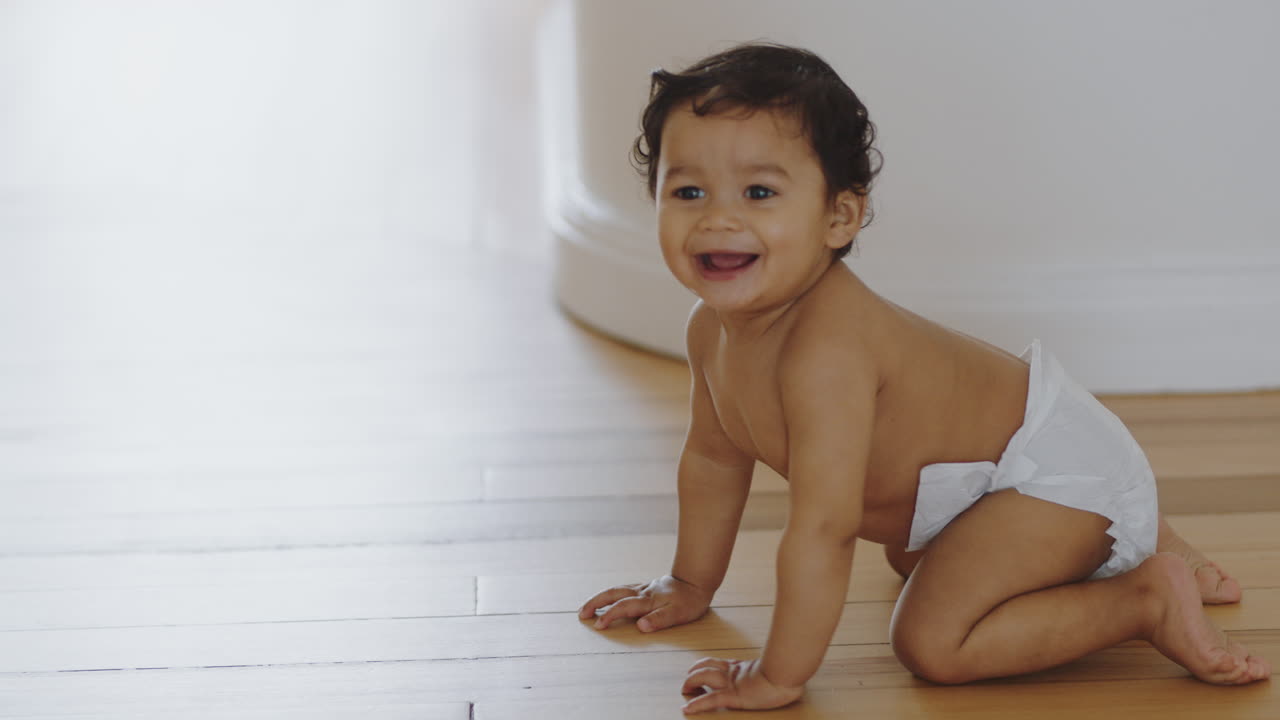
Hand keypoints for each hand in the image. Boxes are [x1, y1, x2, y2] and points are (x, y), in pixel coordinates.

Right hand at [578, 575, 711, 631]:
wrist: (697, 581)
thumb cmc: (689, 601)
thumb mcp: (679, 614)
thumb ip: (659, 620)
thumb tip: (641, 626)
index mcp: (647, 601)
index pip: (623, 607)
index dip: (610, 616)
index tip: (598, 625)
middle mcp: (641, 593)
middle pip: (613, 594)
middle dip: (596, 603)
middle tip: (581, 613)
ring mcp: (642, 588)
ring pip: (616, 590)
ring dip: (600, 597)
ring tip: (587, 607)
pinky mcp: (645, 587)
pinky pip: (623, 588)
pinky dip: (612, 593)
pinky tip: (608, 597)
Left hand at [681, 657, 803, 713]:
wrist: (787, 673)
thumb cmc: (786, 672)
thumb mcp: (773, 671)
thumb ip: (768, 672)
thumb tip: (778, 675)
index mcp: (741, 667)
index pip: (717, 663)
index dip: (704, 665)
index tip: (696, 669)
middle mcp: (733, 672)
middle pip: (706, 666)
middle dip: (693, 673)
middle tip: (687, 681)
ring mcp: (732, 683)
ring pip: (703, 677)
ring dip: (690, 683)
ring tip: (684, 690)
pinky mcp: (733, 696)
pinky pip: (710, 700)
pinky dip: (697, 704)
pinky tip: (687, 708)